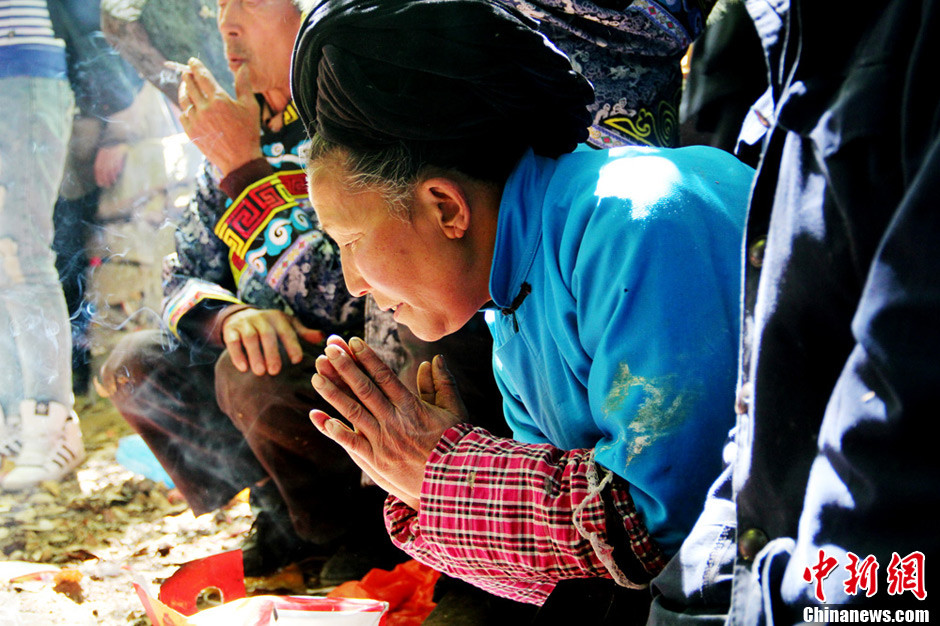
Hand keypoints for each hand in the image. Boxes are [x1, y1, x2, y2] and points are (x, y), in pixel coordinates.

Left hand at [94, 143, 128, 187]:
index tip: (100, 184)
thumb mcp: (102, 153)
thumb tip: (100, 172)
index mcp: (100, 156)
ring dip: (111, 176)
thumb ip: (101, 161)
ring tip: (112, 182)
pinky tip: (117, 175)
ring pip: (110, 168)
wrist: (115, 138)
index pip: (97, 168)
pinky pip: (117, 164)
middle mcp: (105, 156)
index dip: (98, 177)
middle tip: (106, 185)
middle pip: (104, 170)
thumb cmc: (109, 147)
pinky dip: (117, 170)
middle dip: (105, 179)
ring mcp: (112, 156)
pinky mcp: (118, 155)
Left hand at [178, 57, 262, 175]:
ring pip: (184, 99)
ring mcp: (196, 120)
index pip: (202, 76)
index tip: (191, 61)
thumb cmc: (248, 132)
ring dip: (183, 90)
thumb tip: (243, 67)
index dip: (195, 67)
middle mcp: (205, 108)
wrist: (240, 160)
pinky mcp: (191, 131)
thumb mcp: (250, 107)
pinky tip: (189, 105)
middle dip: (188, 76)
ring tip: (186, 86)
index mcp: (219, 99)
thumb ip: (243, 85)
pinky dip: (185, 107)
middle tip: (187, 72)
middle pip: (190, 85)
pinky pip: (183, 114)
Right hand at [221, 308, 324, 375]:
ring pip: (250, 338)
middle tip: (275, 371)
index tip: (297, 361)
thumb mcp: (287, 325)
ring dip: (255, 355)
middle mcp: (261, 318)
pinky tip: (243, 368)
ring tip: (260, 372)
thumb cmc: (270, 325)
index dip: (292, 345)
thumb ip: (303, 333)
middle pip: (267, 335)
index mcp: (278, 318)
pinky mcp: (230, 330)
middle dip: (271, 353)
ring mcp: (244, 323)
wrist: (240, 316)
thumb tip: (322, 338)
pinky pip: (232, 341)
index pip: (287, 331)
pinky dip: (237, 354)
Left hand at [310, 335, 466, 510]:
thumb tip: (435, 359)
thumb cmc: (454, 444)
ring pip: (353, 412)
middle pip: (364, 388)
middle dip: (345, 367)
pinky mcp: (376, 461)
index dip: (367, 357)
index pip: (384, 376)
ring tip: (317, 375)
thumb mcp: (454, 411)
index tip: (352, 341)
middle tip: (329, 349)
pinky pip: (351, 443)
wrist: (453, 482)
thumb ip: (443, 383)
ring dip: (333, 392)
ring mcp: (383, 441)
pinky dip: (334, 430)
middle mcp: (394, 420)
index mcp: (411, 406)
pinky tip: (318, 417)